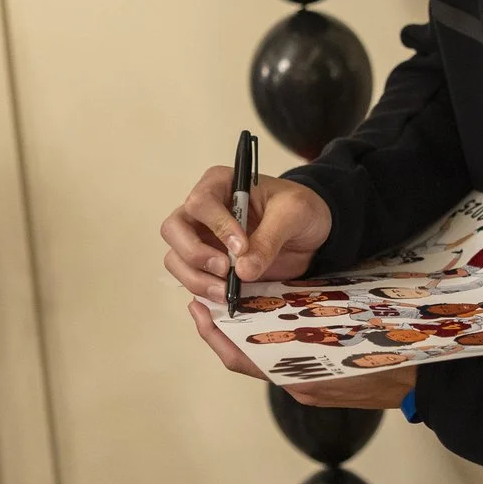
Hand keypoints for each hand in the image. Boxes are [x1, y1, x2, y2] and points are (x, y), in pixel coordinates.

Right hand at [161, 168, 332, 304]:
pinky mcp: (208, 265)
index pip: (199, 202)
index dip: (216, 226)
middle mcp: (202, 211)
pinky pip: (192, 280)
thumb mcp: (294, 214)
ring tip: (227, 292)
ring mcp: (201, 239)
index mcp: (220, 184)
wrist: (309, 232)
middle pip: (173, 230)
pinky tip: (227, 299)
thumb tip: (242, 270)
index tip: (241, 246)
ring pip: (176, 259)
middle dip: (195, 254)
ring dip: (197, 279)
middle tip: (226, 270)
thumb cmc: (300, 209)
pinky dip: (204, 293)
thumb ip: (270, 238)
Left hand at [185, 301, 418, 409]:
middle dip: (224, 332)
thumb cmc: (393, 360)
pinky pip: (282, 360)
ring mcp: (308, 386)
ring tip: (231, 303)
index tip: (197, 310)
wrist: (423, 387)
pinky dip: (269, 339)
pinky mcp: (319, 384)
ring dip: (245, 334)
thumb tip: (286, 308)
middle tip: (206, 301)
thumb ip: (318, 326)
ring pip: (262, 357)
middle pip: (246, 358)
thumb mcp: (353, 334)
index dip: (215, 335)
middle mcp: (297, 385)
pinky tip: (269, 316)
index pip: (241, 358)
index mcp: (299, 378)